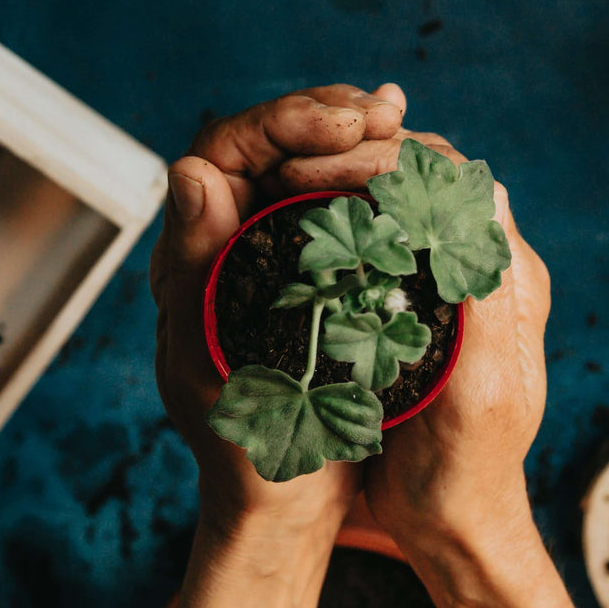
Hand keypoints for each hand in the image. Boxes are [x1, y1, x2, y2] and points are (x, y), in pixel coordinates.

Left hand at [149, 84, 407, 538]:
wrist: (280, 497)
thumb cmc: (238, 442)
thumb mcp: (209, 357)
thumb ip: (197, 265)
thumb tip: (194, 169)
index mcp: (194, 245)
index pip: (232, 144)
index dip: (287, 120)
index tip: (345, 124)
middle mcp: (229, 235)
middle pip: (274, 141)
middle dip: (329, 116)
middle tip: (385, 110)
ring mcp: (272, 250)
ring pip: (310, 167)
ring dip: (356, 138)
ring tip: (399, 124)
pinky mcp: (314, 273)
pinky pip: (342, 205)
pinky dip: (376, 180)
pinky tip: (414, 170)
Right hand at [297, 131, 550, 551]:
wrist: (453, 521)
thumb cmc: (466, 470)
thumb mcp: (480, 394)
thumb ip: (484, 303)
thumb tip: (483, 209)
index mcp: (508, 279)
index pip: (455, 181)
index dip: (388, 160)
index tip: (320, 173)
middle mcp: (484, 269)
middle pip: (427, 175)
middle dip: (359, 156)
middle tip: (289, 170)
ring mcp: (450, 283)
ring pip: (400, 198)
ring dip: (345, 179)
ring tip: (284, 184)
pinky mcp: (417, 302)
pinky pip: (380, 235)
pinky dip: (338, 217)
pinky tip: (297, 223)